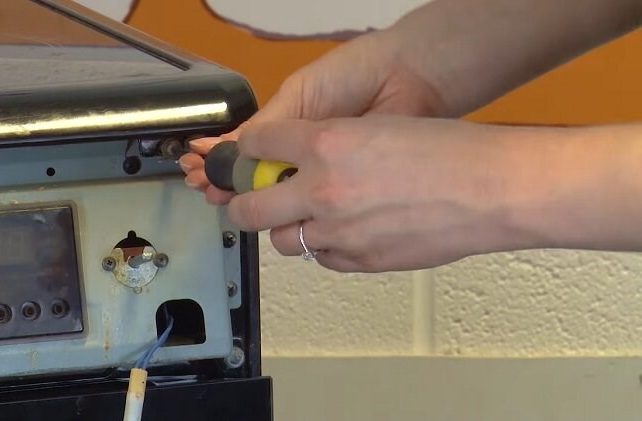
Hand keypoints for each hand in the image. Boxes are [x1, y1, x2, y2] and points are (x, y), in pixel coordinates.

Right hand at [179, 27, 444, 203]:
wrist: (408, 78)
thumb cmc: (354, 75)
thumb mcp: (302, 93)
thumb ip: (271, 124)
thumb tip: (234, 150)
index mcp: (289, 131)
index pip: (246, 154)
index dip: (222, 163)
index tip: (199, 171)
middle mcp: (304, 158)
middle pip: (258, 181)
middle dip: (228, 184)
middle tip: (207, 190)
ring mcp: (326, 179)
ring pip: (282, 200)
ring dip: (250, 203)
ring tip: (221, 198)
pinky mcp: (349, 197)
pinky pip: (315, 211)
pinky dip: (289, 215)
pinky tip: (269, 215)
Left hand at [224, 114, 555, 271]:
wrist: (490, 189)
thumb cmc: (447, 150)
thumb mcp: (376, 126)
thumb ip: (328, 144)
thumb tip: (297, 160)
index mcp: (326, 142)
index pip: (257, 145)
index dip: (248, 150)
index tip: (249, 155)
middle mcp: (323, 190)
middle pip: (249, 209)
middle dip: (243, 203)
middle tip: (251, 200)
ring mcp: (339, 232)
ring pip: (283, 240)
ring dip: (290, 228)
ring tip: (313, 217)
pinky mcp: (359, 261)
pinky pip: (322, 258)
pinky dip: (326, 247)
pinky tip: (348, 232)